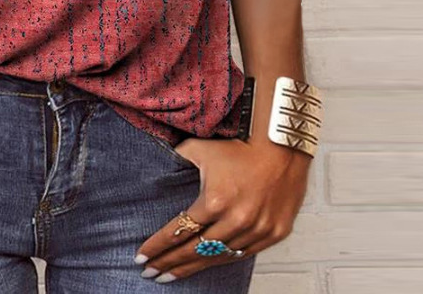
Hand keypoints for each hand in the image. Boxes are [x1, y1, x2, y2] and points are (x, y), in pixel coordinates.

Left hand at [134, 135, 310, 282]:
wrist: (282, 148)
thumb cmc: (241, 148)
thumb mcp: (201, 148)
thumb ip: (178, 157)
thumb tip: (160, 162)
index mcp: (214, 201)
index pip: (178, 231)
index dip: (158, 246)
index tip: (141, 257)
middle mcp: (235, 220)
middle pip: (194, 251)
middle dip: (168, 263)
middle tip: (150, 272)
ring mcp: (256, 230)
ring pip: (218, 257)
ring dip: (193, 268)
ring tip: (172, 275)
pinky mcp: (273, 234)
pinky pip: (242, 254)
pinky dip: (222, 259)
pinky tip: (206, 264)